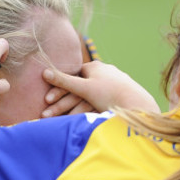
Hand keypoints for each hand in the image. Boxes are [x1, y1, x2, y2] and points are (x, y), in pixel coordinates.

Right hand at [42, 61, 159, 113]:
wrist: (136, 105)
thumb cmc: (108, 95)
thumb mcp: (83, 89)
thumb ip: (64, 81)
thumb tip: (44, 72)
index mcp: (95, 67)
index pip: (74, 74)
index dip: (62, 86)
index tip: (52, 98)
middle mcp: (105, 70)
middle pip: (83, 84)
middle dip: (70, 97)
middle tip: (62, 107)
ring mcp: (115, 80)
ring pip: (94, 92)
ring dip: (84, 102)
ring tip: (78, 111)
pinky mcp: (122, 91)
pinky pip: (106, 97)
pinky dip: (98, 105)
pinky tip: (96, 111)